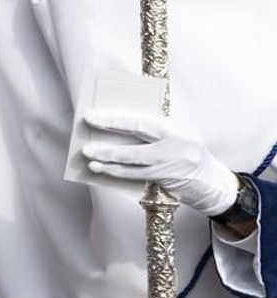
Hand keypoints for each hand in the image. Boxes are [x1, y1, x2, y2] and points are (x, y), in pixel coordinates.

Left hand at [82, 111, 238, 216]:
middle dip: (108, 147)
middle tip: (86, 146)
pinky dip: (118, 173)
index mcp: (175, 129)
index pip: (139, 123)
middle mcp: (173, 148)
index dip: (113, 121)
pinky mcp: (164, 180)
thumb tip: (117, 121)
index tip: (92, 118)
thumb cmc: (188, 148)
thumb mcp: (177, 130)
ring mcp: (169, 166)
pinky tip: (104, 170)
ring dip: (109, 163)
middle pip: (134, 146)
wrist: (211, 178)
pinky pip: (136, 176)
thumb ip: (152, 126)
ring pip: (133, 165)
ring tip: (91, 160)